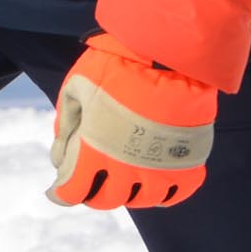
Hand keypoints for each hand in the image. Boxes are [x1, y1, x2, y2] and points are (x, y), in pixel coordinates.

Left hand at [48, 34, 217, 208]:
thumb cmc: (117, 64)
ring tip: (130, 176)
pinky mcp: (189, 161)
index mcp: (95, 151)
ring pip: (143, 200)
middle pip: (108, 199)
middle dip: (96, 192)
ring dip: (132, 191)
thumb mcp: (77, 85)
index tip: (61, 189)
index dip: (63, 193)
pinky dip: (168, 190)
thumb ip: (66, 121)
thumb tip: (60, 153)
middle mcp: (127, 168)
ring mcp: (160, 168)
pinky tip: (160, 177)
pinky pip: (178, 192)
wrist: (168, 51)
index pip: (73, 192)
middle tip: (96, 180)